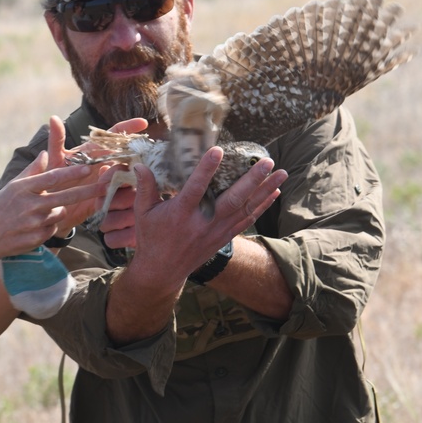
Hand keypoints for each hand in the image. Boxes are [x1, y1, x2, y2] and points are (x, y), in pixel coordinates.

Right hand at [0, 149, 99, 260]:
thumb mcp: (12, 186)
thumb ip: (32, 171)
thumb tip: (46, 153)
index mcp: (24, 188)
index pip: (52, 178)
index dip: (71, 173)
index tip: (87, 168)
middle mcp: (30, 205)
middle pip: (65, 197)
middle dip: (87, 192)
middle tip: (105, 187)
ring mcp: (34, 223)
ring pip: (60, 213)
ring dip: (56, 211)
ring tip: (36, 214)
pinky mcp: (38, 238)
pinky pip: (53, 228)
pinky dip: (49, 225)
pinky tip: (33, 226)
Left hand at [43, 115, 146, 238]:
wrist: (51, 209)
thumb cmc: (51, 181)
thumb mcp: (54, 161)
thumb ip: (56, 141)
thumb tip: (53, 118)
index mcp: (94, 151)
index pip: (114, 135)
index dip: (129, 127)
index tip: (142, 123)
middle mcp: (105, 164)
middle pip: (126, 156)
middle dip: (128, 158)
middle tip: (110, 168)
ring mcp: (109, 180)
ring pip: (127, 175)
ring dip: (121, 178)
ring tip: (101, 184)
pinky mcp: (109, 197)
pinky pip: (122, 195)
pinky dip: (120, 195)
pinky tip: (110, 197)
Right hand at [125, 147, 286, 290]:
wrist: (162, 272)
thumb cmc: (151, 238)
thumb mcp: (143, 213)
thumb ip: (145, 187)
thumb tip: (139, 163)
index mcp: (180, 213)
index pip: (195, 188)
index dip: (206, 169)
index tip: (218, 150)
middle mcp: (202, 222)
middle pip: (232, 199)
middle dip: (252, 180)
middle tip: (267, 161)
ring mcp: (216, 231)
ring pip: (245, 209)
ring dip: (265, 191)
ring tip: (282, 173)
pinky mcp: (223, 237)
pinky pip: (247, 220)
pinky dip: (262, 206)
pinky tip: (274, 192)